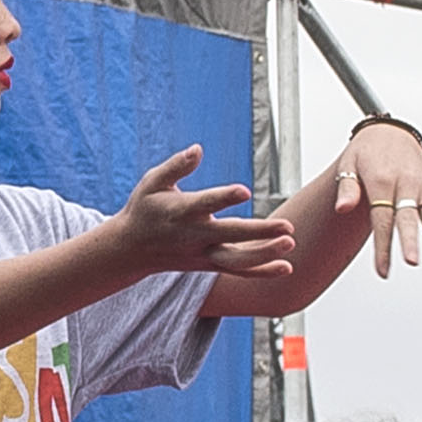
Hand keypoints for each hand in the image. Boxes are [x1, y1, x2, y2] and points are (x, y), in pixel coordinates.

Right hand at [100, 146, 299, 293]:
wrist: (130, 250)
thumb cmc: (145, 208)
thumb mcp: (152, 182)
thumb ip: (176, 166)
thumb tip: (198, 149)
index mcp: (180, 211)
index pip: (206, 203)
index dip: (224, 197)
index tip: (244, 190)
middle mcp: (194, 235)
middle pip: (231, 235)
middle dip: (259, 233)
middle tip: (288, 227)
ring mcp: (202, 254)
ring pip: (237, 260)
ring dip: (265, 255)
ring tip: (291, 243)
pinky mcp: (207, 264)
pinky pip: (238, 271)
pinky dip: (261, 272)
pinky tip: (287, 267)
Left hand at [332, 120, 421, 278]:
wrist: (388, 131)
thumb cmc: (365, 152)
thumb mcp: (349, 164)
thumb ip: (347, 188)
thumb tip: (341, 209)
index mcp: (382, 180)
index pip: (382, 219)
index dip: (383, 246)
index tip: (383, 271)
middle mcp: (405, 184)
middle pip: (408, 218)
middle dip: (410, 241)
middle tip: (412, 262)